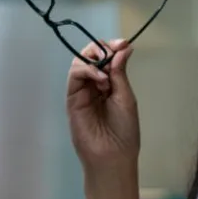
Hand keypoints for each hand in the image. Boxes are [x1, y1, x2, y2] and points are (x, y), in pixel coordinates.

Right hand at [66, 40, 139, 167]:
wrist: (112, 155)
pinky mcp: (72, 98)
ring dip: (94, 59)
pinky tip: (101, 78)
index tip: (123, 43)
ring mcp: (82, 91)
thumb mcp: (126, 96)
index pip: (106, 57)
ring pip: (80, 62)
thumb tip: (124, 47)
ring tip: (107, 72)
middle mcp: (94, 85)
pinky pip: (74, 75)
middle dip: (101, 48)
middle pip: (90, 55)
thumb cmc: (124, 130)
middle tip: (114, 50)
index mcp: (109, 84)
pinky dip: (87, 70)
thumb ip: (121, 72)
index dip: (112, 47)